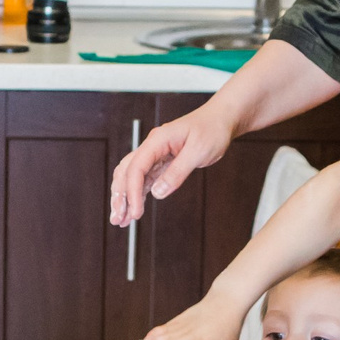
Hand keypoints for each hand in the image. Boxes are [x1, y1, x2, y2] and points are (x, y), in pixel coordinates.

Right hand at [110, 107, 233, 226]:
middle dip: (120, 196)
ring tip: (121, 219)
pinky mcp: (162, 162)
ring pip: (131, 177)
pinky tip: (133, 208)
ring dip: (124, 197)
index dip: (132, 192)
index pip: (136, 168)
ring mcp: (155, 154)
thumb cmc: (212, 130)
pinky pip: (144, 179)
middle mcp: (152, 147)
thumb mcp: (198, 152)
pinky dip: (137, 194)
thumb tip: (157, 193)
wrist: (221, 119)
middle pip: (126, 172)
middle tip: (118, 220)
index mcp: (157, 140)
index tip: (135, 212)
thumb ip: (177, 172)